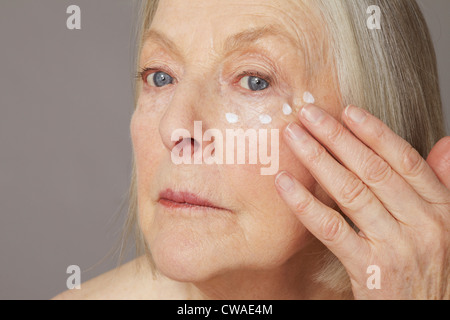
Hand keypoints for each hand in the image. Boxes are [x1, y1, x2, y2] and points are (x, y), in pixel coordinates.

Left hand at [275, 104, 449, 299]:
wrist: (430, 316)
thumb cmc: (432, 270)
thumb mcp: (449, 226)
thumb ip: (443, 185)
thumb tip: (445, 145)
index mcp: (441, 209)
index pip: (404, 159)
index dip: (374, 131)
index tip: (347, 111)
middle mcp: (423, 224)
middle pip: (373, 169)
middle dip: (337, 136)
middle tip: (309, 113)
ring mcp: (396, 246)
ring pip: (351, 192)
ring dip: (318, 159)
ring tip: (294, 137)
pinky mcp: (370, 270)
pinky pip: (332, 230)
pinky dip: (306, 204)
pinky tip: (285, 183)